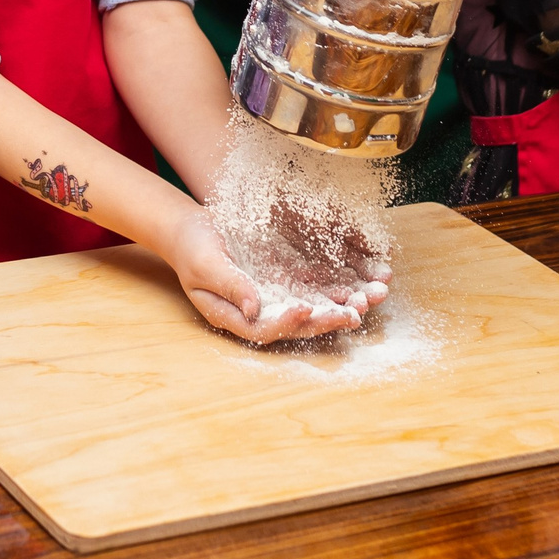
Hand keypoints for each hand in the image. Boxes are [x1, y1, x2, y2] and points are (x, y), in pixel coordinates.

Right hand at [159, 206, 372, 344]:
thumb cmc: (193, 249)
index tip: (304, 309)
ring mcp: (275, 296)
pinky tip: (357, 282)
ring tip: (364, 302)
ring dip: (338, 307)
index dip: (286, 322)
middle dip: (325, 321)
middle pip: (296, 325)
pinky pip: (314, 287)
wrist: (194, 230)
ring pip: (311, 309)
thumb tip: (254, 307)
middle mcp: (260, 313)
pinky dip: (335, 286)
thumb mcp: (206, 265)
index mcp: (235, 317)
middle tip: (351, 315)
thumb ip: (230, 286)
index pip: (264, 329)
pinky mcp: (286, 279)